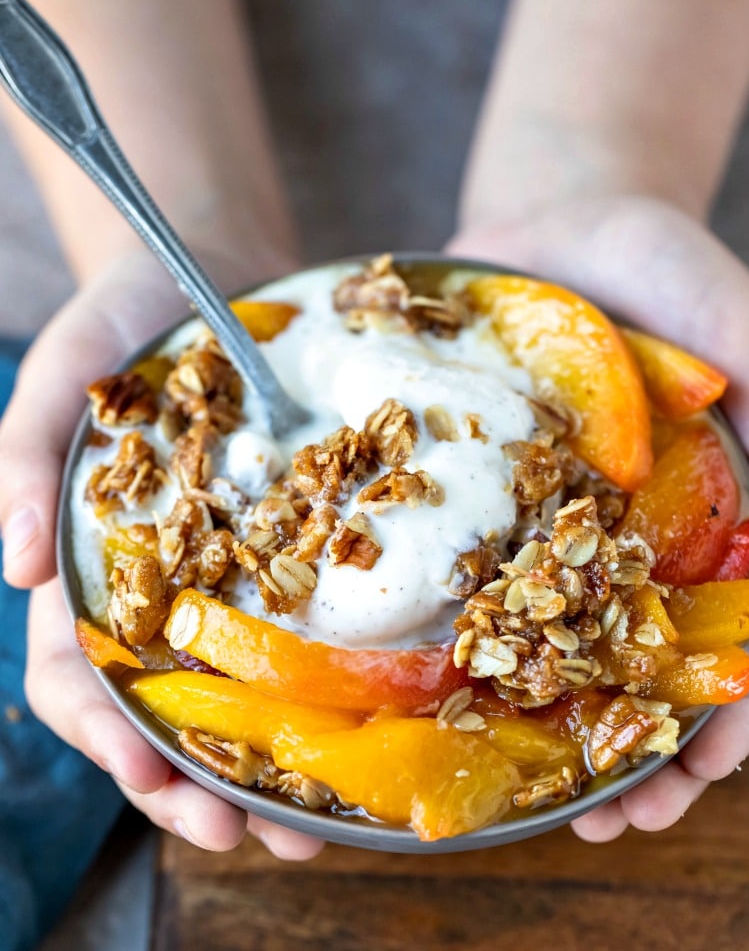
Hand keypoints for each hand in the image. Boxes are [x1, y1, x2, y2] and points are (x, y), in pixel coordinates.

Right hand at [0, 251, 321, 859]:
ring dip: (260, 765)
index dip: (107, 739)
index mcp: (88, 564)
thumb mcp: (63, 371)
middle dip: (194, 784)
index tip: (154, 781)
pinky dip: (317, 689)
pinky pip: (298, 630)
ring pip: (231, 693)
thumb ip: (24, 457)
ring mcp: (223, 572)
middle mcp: (155, 585)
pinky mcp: (286, 547)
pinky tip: (359, 726)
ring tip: (310, 823)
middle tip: (253, 835)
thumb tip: (11, 572)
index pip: (78, 679)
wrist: (208, 268)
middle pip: (159, 712)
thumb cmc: (123, 318)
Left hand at [449, 196, 748, 840]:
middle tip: (607, 823)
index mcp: (706, 516)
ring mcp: (547, 513)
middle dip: (628, 746)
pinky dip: (464, 627)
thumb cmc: (676, 272)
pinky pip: (467, 563)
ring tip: (535, 793)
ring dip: (550, 718)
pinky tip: (445, 683)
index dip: (721, 717)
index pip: (728, 637)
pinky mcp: (479, 485)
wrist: (567, 208)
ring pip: (549, 631)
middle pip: (634, 657)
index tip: (693, 782)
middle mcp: (624, 528)